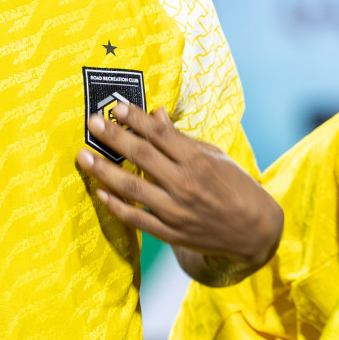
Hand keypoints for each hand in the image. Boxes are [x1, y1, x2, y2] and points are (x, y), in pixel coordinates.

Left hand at [76, 103, 281, 285]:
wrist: (255, 232)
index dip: (136, 118)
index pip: (160, 134)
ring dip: (104, 170)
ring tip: (83, 156)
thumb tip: (155, 113)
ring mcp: (176, 211)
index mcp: (198, 161)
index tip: (117, 106)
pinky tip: (99, 191)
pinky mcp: (170, 233)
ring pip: (132, 188)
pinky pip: (136, 218)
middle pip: (141, 155)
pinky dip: (116, 205)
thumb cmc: (236, 186)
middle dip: (113, 136)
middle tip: (92, 122)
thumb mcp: (215, 156)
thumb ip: (181, 138)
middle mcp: (185, 184)